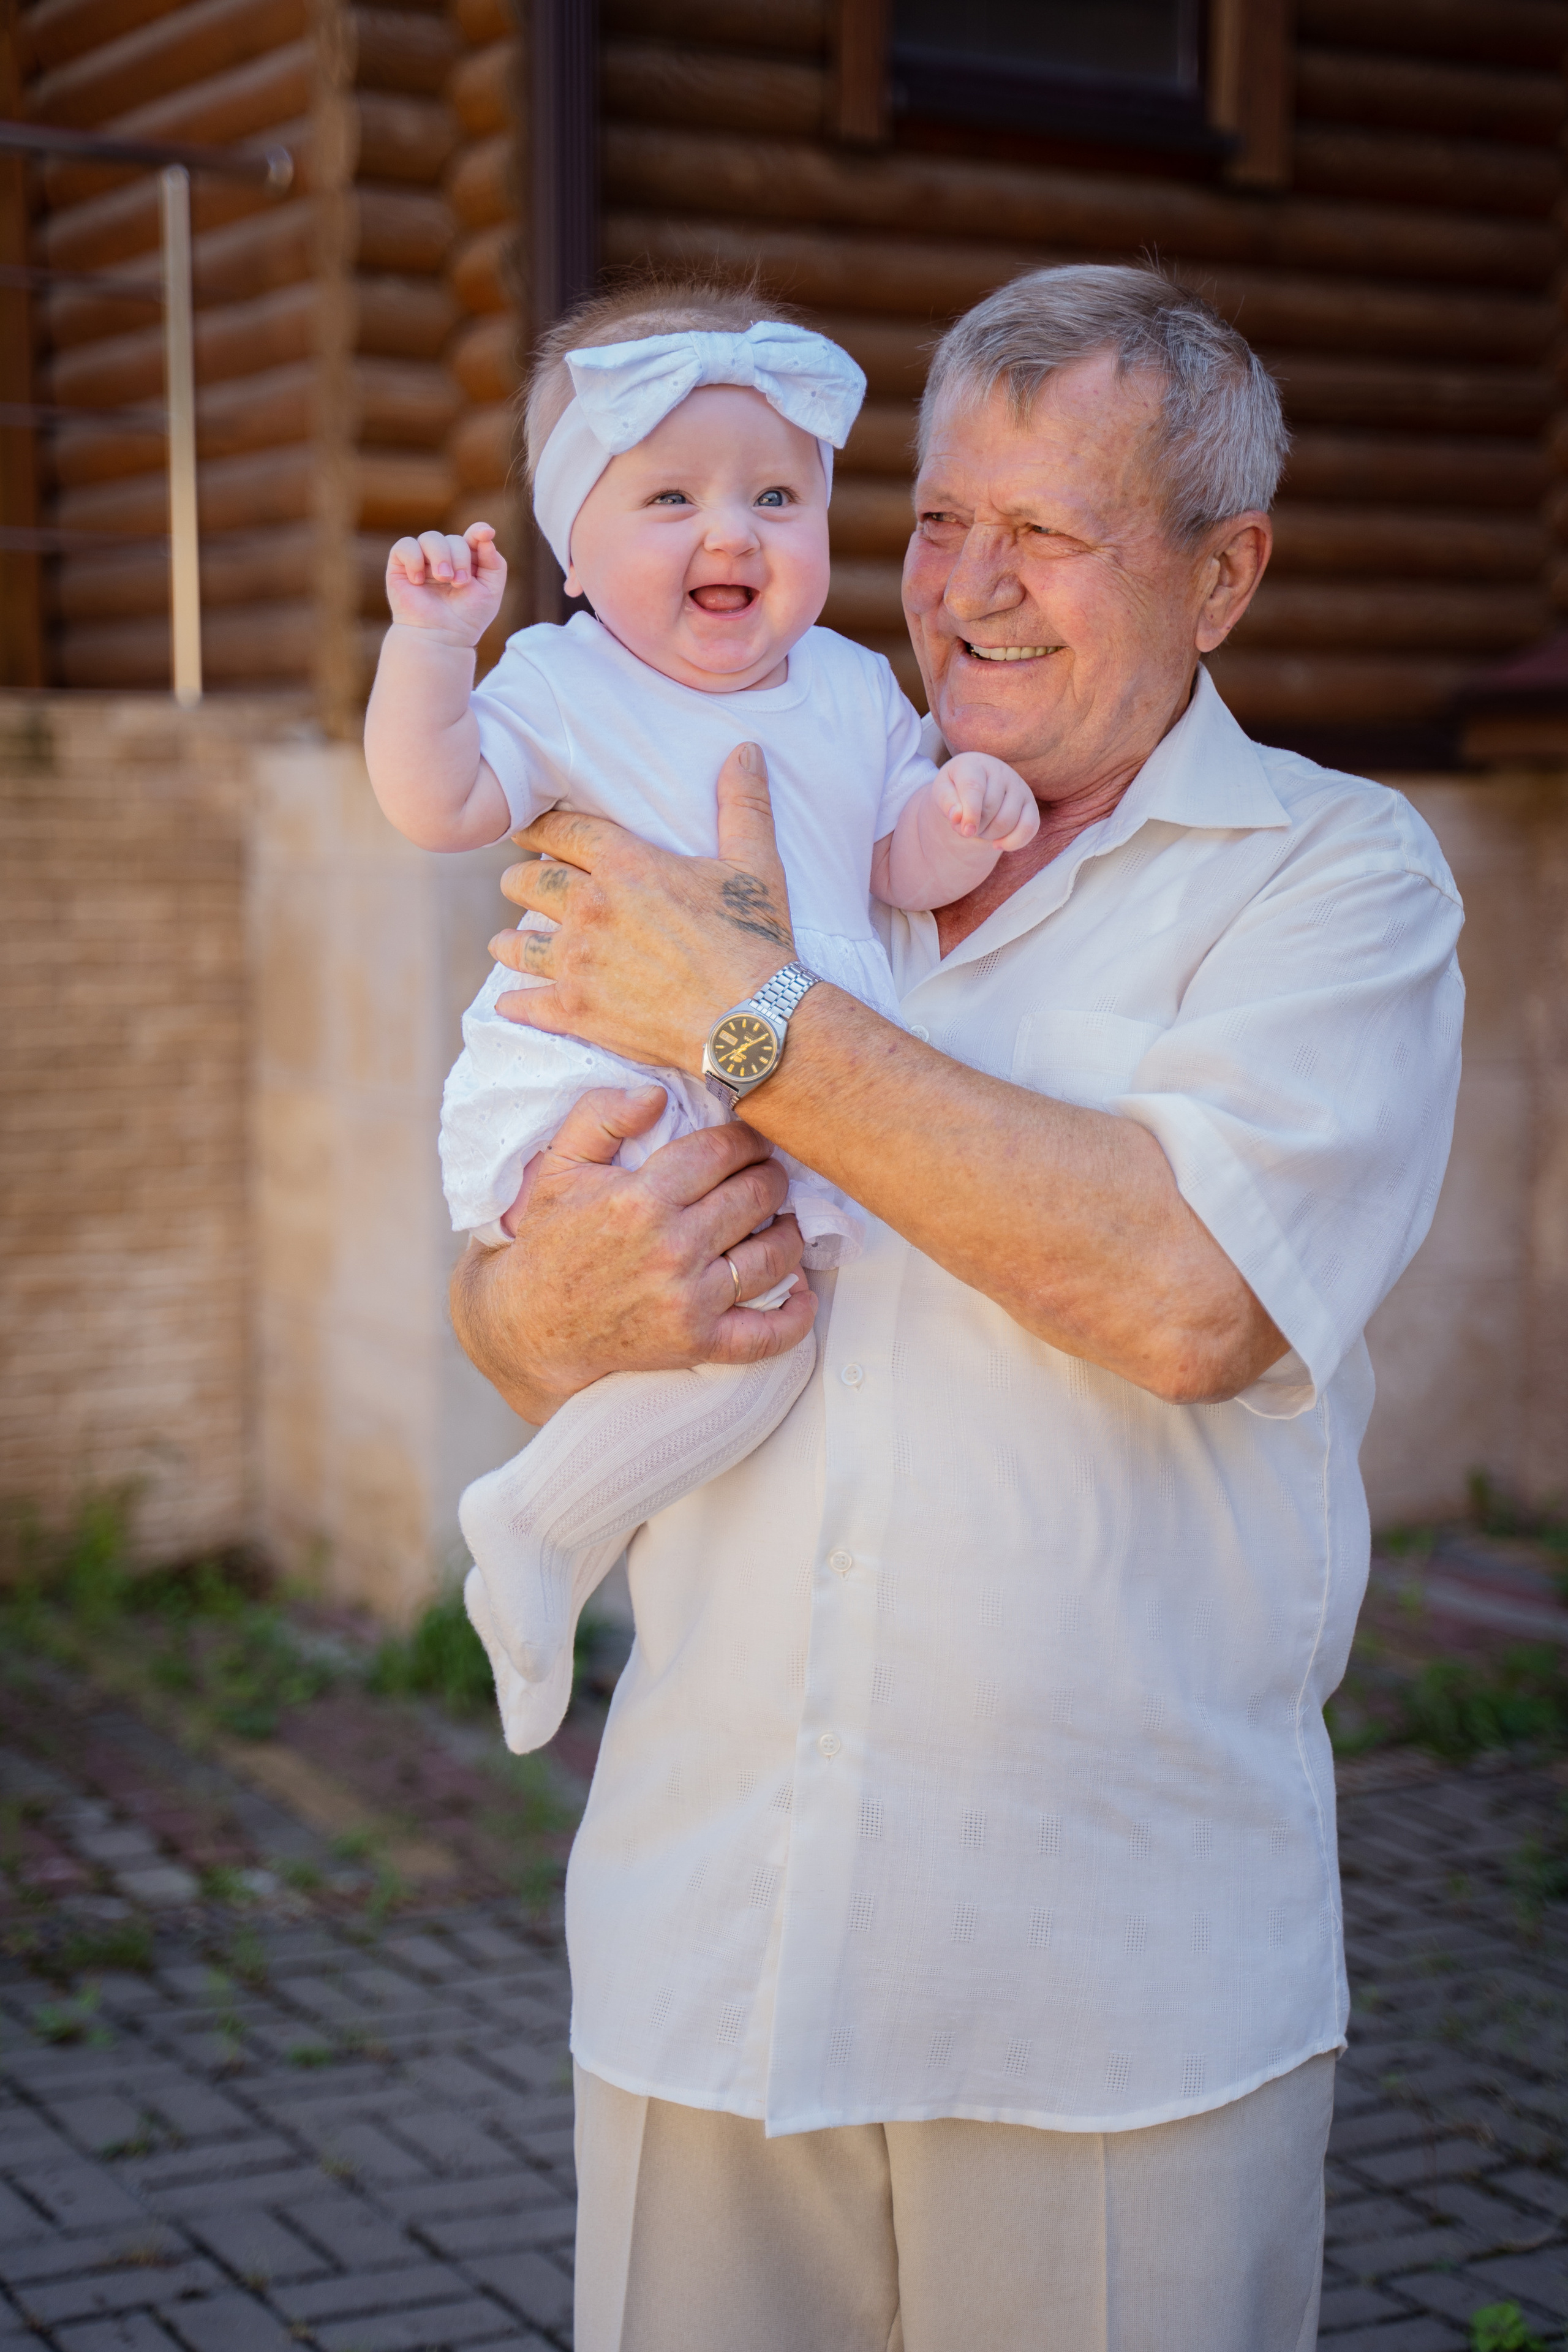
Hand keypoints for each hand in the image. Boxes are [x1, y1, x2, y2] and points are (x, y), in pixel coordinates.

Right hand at [385, 521, 505, 645]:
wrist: (442, 637)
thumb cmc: (467, 618)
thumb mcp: (490, 591)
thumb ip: (494, 563)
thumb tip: (485, 535)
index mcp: (466, 561)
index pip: (472, 536)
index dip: (479, 531)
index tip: (486, 533)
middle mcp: (444, 557)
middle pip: (454, 539)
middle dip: (461, 558)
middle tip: (460, 584)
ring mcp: (422, 560)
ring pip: (431, 537)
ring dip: (440, 556)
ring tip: (443, 579)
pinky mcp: (400, 566)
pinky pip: (405, 546)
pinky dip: (414, 559)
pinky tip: (418, 581)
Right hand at [448, 1086, 815, 1421]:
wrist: (529, 1326)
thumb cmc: (548, 1242)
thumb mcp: (558, 1166)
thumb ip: (599, 1115)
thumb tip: (655, 1093)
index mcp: (642, 1198)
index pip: (722, 1153)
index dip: (745, 1140)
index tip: (750, 1140)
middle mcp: (672, 1247)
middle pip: (756, 1198)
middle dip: (770, 1178)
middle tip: (768, 1175)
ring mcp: (689, 1299)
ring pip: (773, 1257)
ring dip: (788, 1234)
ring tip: (781, 1222)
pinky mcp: (697, 1343)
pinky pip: (765, 1334)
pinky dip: (795, 1317)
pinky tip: (803, 1295)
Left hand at [487, 741, 799, 1072]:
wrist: (749, 1021)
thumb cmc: (754, 941)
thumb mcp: (755, 865)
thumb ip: (744, 805)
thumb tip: (746, 751)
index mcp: (625, 866)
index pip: (563, 832)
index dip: (539, 828)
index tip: (526, 831)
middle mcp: (589, 909)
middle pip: (530, 883)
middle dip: (519, 881)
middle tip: (515, 884)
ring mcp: (578, 962)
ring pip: (519, 944)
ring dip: (509, 941)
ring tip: (504, 942)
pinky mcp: (578, 1011)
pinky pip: (529, 1003)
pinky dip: (516, 1003)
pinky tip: (507, 1003)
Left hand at [936, 752, 1040, 852]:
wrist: (974, 786)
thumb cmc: (955, 789)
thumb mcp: (942, 792)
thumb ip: (947, 803)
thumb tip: (957, 817)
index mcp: (973, 764)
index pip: (974, 788)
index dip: (970, 813)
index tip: (966, 832)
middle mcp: (1000, 771)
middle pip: (990, 809)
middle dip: (976, 827)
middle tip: (967, 826)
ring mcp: (1018, 786)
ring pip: (1008, 821)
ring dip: (990, 835)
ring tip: (981, 827)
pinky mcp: (1030, 802)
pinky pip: (1029, 827)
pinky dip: (1013, 842)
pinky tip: (997, 844)